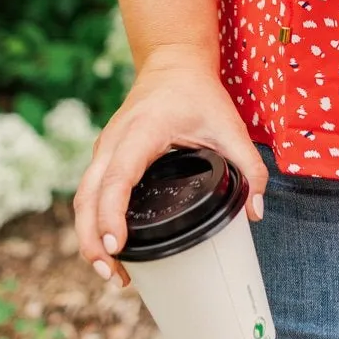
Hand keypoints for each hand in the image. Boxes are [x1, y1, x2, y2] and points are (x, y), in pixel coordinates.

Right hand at [73, 44, 268, 288]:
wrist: (173, 62)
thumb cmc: (198, 92)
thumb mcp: (230, 126)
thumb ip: (249, 167)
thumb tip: (256, 213)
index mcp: (142, 132)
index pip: (117, 178)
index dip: (111, 215)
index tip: (116, 247)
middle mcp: (115, 140)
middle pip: (88, 196)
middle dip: (92, 239)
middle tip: (113, 276)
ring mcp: (105, 147)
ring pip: (83, 196)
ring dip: (88, 235)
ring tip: (112, 272)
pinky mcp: (105, 154)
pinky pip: (89, 191)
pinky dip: (92, 220)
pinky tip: (111, 247)